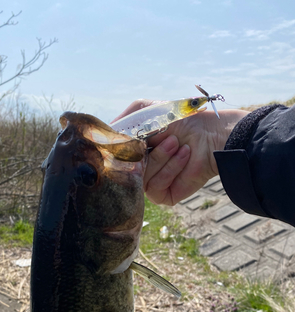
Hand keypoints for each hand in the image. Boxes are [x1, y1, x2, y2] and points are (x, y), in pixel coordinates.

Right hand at [112, 102, 247, 204]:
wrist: (212, 135)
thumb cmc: (181, 120)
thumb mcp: (144, 111)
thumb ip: (121, 123)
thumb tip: (103, 141)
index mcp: (131, 151)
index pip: (111, 157)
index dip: (116, 150)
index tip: (124, 139)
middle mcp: (137, 168)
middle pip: (122, 170)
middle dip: (143, 151)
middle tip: (165, 138)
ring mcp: (149, 183)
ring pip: (138, 179)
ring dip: (161, 158)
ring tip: (178, 144)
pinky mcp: (163, 195)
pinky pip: (153, 188)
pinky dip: (170, 170)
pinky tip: (185, 156)